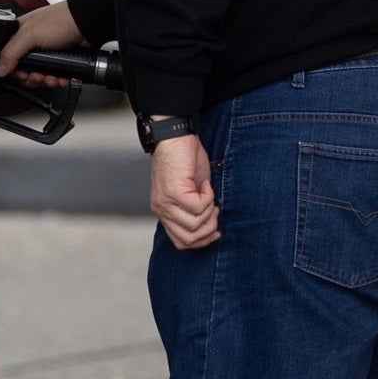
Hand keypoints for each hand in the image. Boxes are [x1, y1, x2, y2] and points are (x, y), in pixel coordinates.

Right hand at [0, 1, 85, 89]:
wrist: (87, 25)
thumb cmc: (60, 20)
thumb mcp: (29, 34)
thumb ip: (11, 52)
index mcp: (19, 35)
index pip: (8, 58)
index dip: (13, 71)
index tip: (22, 75)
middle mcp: (31, 44)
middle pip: (23, 71)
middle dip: (32, 78)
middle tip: (38, 77)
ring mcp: (46, 53)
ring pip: (39, 76)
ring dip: (46, 81)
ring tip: (52, 78)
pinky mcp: (59, 60)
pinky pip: (54, 76)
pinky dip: (58, 80)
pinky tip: (61, 78)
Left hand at [150, 132, 218, 249]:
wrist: (175, 137)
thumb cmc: (185, 160)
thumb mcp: (191, 191)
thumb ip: (195, 210)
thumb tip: (210, 226)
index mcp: (164, 212)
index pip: (181, 242)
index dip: (202, 241)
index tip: (216, 231)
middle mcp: (162, 210)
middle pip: (188, 239)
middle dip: (209, 228)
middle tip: (215, 210)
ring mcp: (166, 203)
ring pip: (195, 224)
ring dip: (210, 210)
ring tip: (210, 193)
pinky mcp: (174, 193)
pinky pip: (198, 207)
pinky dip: (208, 196)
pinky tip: (205, 183)